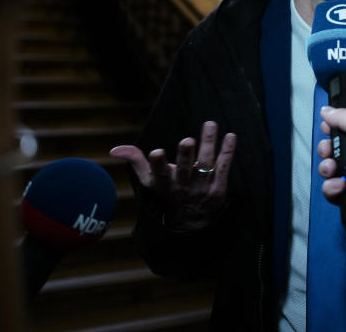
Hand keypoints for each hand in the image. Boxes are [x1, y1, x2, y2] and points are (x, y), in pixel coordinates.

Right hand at [110, 121, 236, 229]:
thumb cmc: (168, 192)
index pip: (159, 173)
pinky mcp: (218, 190)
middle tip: (187, 140)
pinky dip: (227, 152)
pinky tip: (231, 136)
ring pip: (206, 164)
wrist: (190, 221)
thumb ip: (135, 161)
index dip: (158, 164)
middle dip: (185, 155)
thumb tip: (114, 149)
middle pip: (184, 169)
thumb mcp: (150, 180)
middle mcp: (182, 185)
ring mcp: (201, 188)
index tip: (156, 152)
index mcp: (164, 183)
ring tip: (210, 123)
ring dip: (209, 144)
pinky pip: (224, 169)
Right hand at [316, 106, 345, 227]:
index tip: (326, 129)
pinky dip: (332, 188)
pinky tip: (341, 185)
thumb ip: (344, 117)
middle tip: (329, 151)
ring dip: (327, 169)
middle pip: (334, 149)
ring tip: (334, 170)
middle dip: (326, 149)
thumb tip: (328, 111)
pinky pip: (332, 189)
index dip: (333, 128)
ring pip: (330, 169)